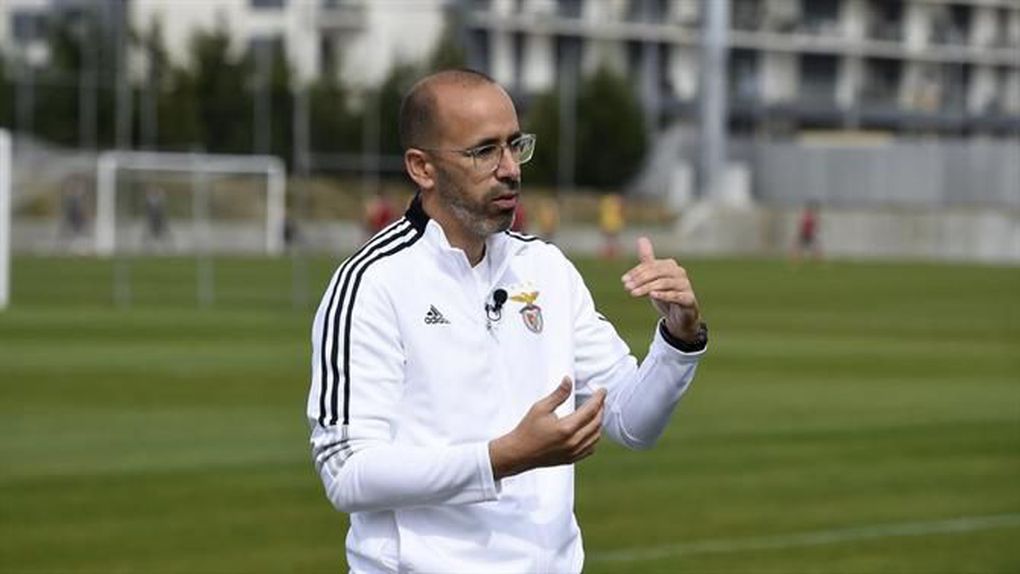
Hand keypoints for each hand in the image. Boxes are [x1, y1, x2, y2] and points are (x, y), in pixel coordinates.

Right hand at [489, 378, 605, 479]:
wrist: (519, 453)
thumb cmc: (527, 429)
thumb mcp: (541, 408)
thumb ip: (558, 394)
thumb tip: (568, 380)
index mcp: (566, 428)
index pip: (591, 410)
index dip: (599, 398)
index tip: (602, 390)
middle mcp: (573, 442)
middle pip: (596, 422)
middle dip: (601, 408)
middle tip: (599, 398)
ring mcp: (573, 452)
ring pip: (596, 436)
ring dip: (599, 422)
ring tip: (596, 411)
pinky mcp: (571, 459)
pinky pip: (591, 448)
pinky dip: (594, 437)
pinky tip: (590, 429)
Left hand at [621, 237, 700, 341]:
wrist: (680, 316)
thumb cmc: (666, 293)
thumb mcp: (654, 278)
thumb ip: (648, 260)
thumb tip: (641, 238)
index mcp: (670, 266)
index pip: (651, 265)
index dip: (636, 272)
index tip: (623, 280)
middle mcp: (679, 273)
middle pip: (657, 272)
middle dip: (640, 279)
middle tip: (627, 287)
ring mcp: (685, 286)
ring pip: (665, 283)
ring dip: (647, 288)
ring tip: (634, 293)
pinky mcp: (689, 299)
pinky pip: (677, 295)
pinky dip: (664, 294)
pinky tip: (653, 295)